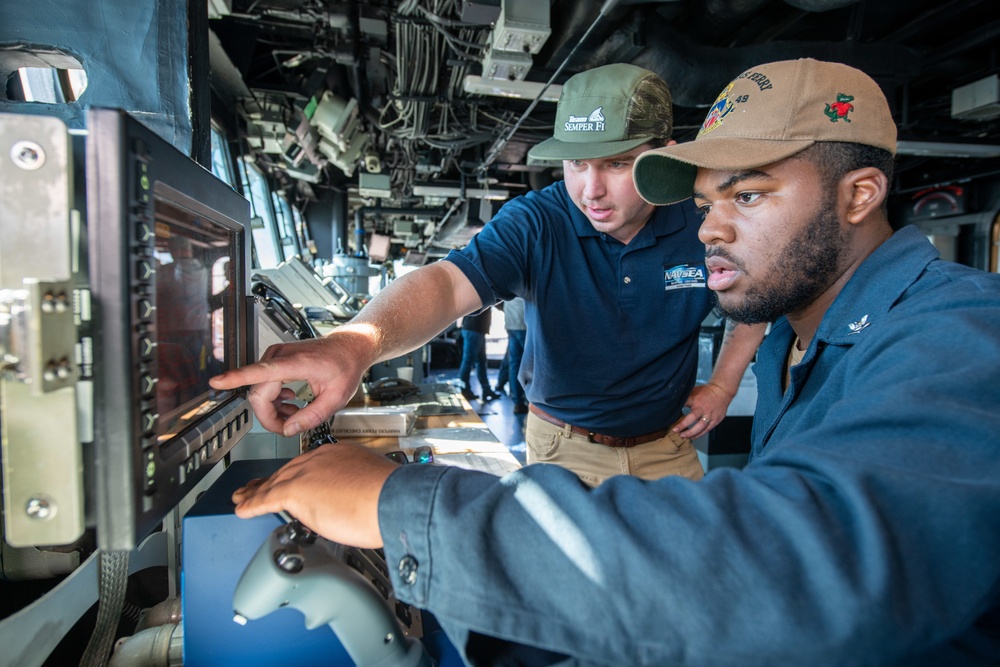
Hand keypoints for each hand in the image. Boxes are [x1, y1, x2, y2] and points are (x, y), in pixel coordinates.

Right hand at [210, 327, 374, 436]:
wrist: (349, 348)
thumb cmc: (345, 366)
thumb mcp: (336, 398)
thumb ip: (312, 416)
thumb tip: (289, 429)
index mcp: (296, 363)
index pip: (259, 371)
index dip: (235, 378)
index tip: (216, 382)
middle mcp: (281, 356)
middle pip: (258, 394)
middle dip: (269, 416)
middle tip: (288, 427)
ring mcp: (277, 356)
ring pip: (260, 391)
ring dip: (273, 409)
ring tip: (296, 413)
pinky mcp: (275, 359)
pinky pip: (264, 384)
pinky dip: (274, 399)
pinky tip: (291, 403)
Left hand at [232, 442, 398, 547]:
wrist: (393, 499)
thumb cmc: (391, 497)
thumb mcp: (371, 485)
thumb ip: (354, 489)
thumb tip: (349, 504)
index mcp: (339, 455)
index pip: (310, 466)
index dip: (297, 475)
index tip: (293, 481)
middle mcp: (321, 459)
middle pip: (289, 471)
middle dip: (272, 481)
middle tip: (258, 487)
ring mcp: (307, 473)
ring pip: (275, 483)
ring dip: (257, 492)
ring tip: (244, 499)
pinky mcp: (296, 491)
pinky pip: (267, 498)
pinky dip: (253, 505)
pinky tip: (244, 510)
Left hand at [673, 382, 732, 437]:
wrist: (722, 391)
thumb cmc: (706, 392)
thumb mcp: (694, 391)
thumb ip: (685, 398)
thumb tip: (672, 402)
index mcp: (696, 399)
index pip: (684, 403)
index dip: (676, 408)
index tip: (668, 414)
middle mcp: (703, 408)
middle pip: (692, 418)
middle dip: (683, 425)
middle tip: (675, 430)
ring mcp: (710, 415)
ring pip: (700, 427)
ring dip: (691, 433)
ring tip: (683, 436)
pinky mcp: (716, 420)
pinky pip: (707, 429)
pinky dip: (699, 434)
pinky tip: (693, 437)